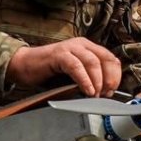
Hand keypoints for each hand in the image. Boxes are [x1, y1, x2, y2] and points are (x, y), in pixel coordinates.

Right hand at [6, 38, 121, 96]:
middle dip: (110, 79)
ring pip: (93, 62)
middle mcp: (82, 45)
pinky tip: (87, 90)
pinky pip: (77, 66)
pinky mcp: (59, 54)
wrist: (25, 65)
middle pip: (106, 59)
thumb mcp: (76, 76)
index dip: (115, 76)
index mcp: (88, 48)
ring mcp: (70, 47)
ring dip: (98, 81)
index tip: (112, 91)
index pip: (111, 59)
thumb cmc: (50, 73)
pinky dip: (85, 80)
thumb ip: (90, 79)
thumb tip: (106, 93)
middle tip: (105, 94)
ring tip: (96, 95)